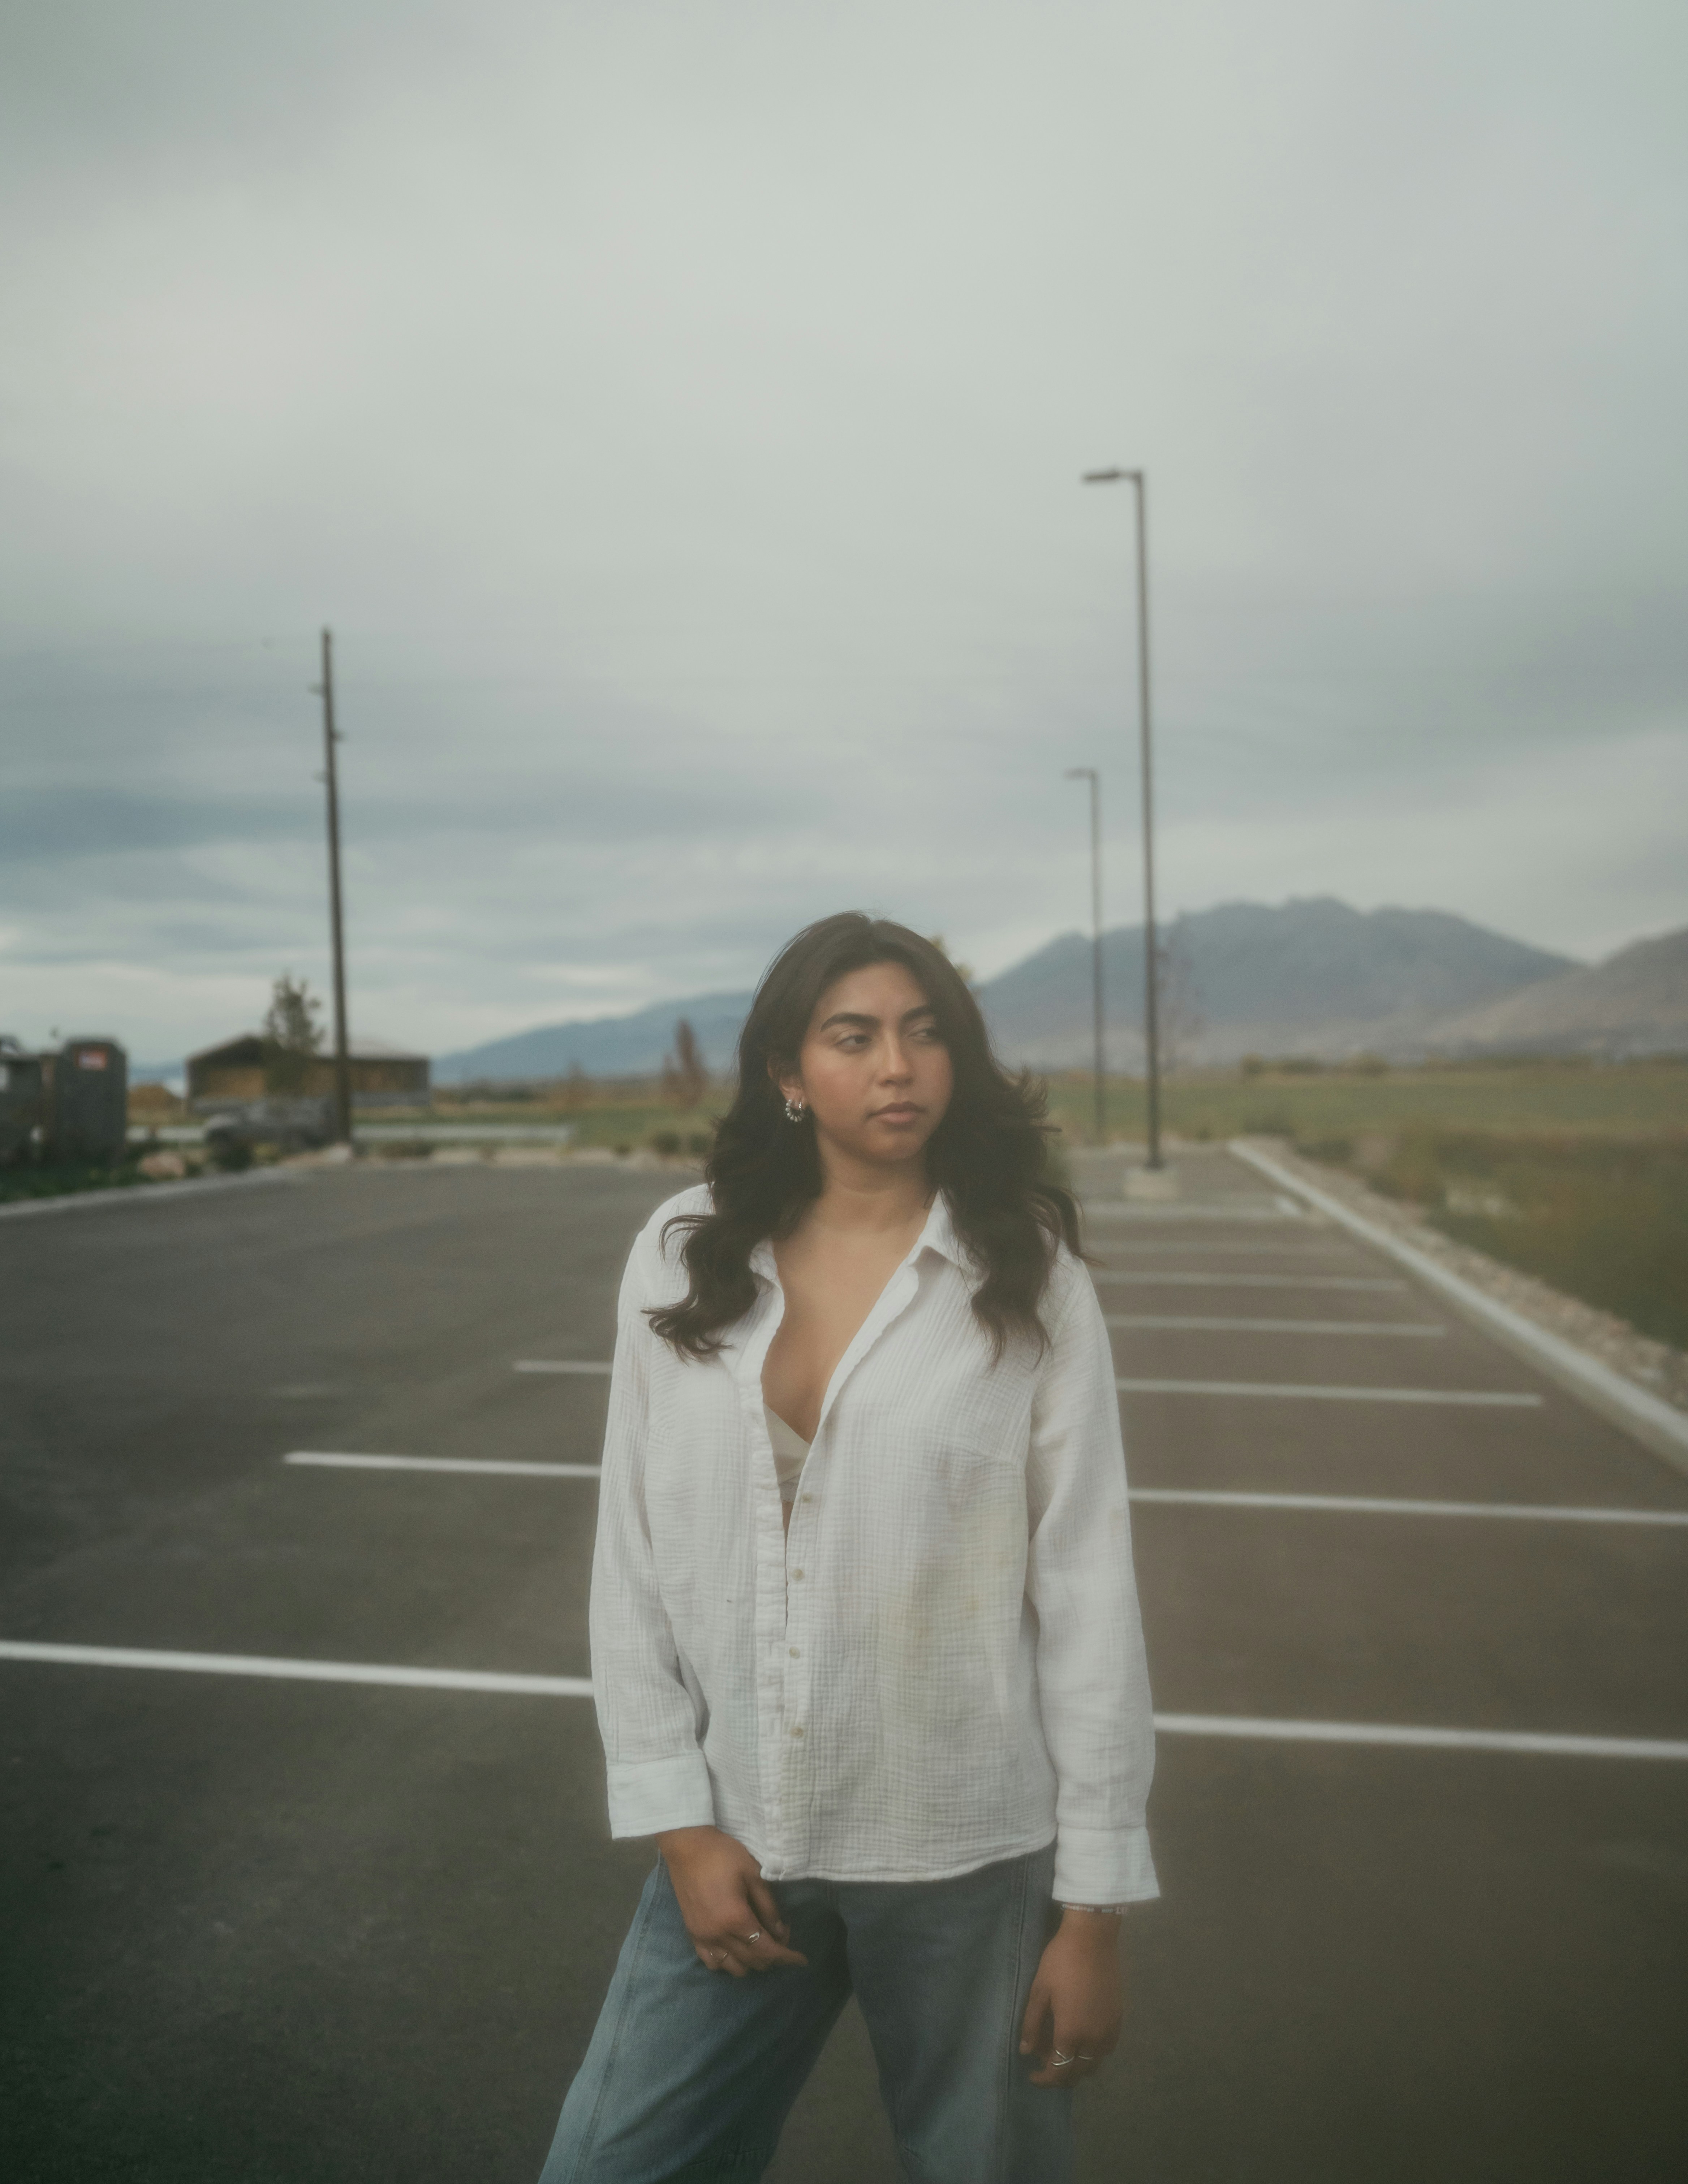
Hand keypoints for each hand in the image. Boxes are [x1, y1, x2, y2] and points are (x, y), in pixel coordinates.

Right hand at [656, 1826, 807, 1977]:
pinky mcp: (692, 1934)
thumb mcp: (753, 1874)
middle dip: (773, 1955)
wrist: (687, 1846)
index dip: (787, 1957)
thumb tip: (780, 1932)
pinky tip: (736, 1949)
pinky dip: (728, 1962)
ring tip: (759, 1942)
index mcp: (735, 1919)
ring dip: (751, 1962)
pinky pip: (712, 1962)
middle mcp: (718, 1935)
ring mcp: (703, 1937)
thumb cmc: (723, 1855)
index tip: (801, 1960)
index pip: (766, 1950)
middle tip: (781, 1935)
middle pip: (752, 1961)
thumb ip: (768, 1906)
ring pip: (733, 1968)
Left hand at [1019, 1909, 1123, 2087]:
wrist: (1092, 1938)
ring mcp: (1109, 2029)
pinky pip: (1107, 2049)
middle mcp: (1093, 2038)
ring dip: (1078, 2066)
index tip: (1033, 2076)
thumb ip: (1032, 2024)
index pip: (1058, 2071)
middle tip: (1045, 2064)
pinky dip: (1094, 2053)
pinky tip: (1083, 2039)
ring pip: (1095, 2064)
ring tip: (1063, 2052)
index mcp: (1070, 2032)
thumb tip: (1026, 2051)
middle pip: (1078, 2073)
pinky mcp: (1118, 2019)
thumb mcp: (1039, 1991)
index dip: (1045, 2080)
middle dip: (1060, 2075)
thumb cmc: (1060, 1961)